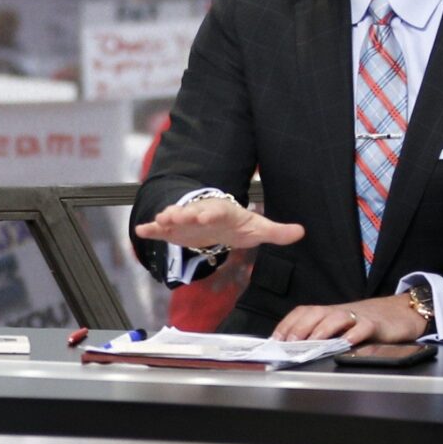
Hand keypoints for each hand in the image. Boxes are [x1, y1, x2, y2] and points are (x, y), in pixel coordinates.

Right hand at [133, 190, 304, 251]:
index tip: (206, 216)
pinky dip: (151, 228)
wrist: (218, 222)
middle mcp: (200, 213)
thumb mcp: (258, 229)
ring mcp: (185, 221)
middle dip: (183, 213)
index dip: (211, 213)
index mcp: (221, 211)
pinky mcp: (175, 230)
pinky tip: (141, 230)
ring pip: (174, 218)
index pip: (216, 211)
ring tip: (157, 221)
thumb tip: (301, 232)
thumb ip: (277, 231)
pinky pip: (160, 228)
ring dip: (165, 219)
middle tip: (174, 215)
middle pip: (191, 212)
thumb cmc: (237, 224)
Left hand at [272, 295, 428, 344]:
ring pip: (336, 318)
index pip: (302, 313)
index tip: (275, 340)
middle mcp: (340, 312)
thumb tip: (294, 350)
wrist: (400, 311)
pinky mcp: (376, 324)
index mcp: (328, 312)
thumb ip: (322, 335)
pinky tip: (346, 343)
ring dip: (322, 330)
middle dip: (299, 327)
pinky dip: (354, 334)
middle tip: (289, 343)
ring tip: (313, 343)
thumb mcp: (341, 327)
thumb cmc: (366, 322)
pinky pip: (363, 327)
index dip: (287, 325)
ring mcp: (357, 316)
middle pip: (315, 313)